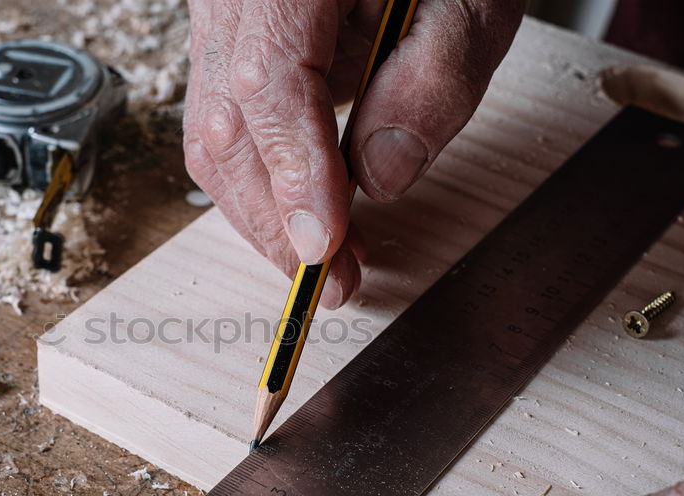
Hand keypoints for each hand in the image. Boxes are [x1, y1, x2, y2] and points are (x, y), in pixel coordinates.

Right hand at [183, 0, 523, 307]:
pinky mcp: (226, 45)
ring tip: (323, 259)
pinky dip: (262, 181)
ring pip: (213, 136)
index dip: (294, 174)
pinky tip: (303, 213)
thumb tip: (380, 180)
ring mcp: (218, 18)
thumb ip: (433, 82)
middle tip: (332, 280)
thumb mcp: (470, 0)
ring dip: (263, 213)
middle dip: (275, 221)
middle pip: (225, 126)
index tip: (326, 244)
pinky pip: (224, 125)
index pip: (268, 83)